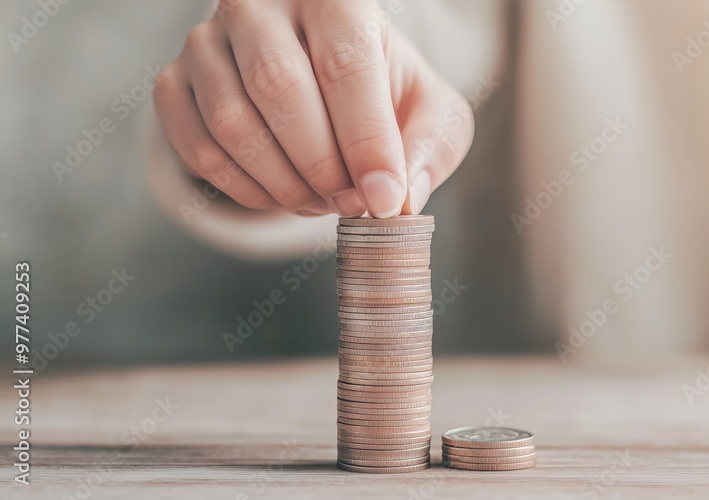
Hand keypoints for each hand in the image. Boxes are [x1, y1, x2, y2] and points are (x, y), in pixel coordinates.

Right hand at [154, 0, 473, 216]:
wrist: (327, 82)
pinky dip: (246, 190)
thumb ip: (432, 145)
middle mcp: (258, 4)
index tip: (384, 198)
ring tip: (323, 202)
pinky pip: (199, 149)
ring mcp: (207, 41)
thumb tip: (403, 195)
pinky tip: (283, 195)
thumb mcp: (430, 110)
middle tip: (351, 204)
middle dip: (321, 165)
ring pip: (233, 124)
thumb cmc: (385, 93)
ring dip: (284, 183)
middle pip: (278, 88)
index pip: (344, 64)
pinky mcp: (175, 82)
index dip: (365, 140)